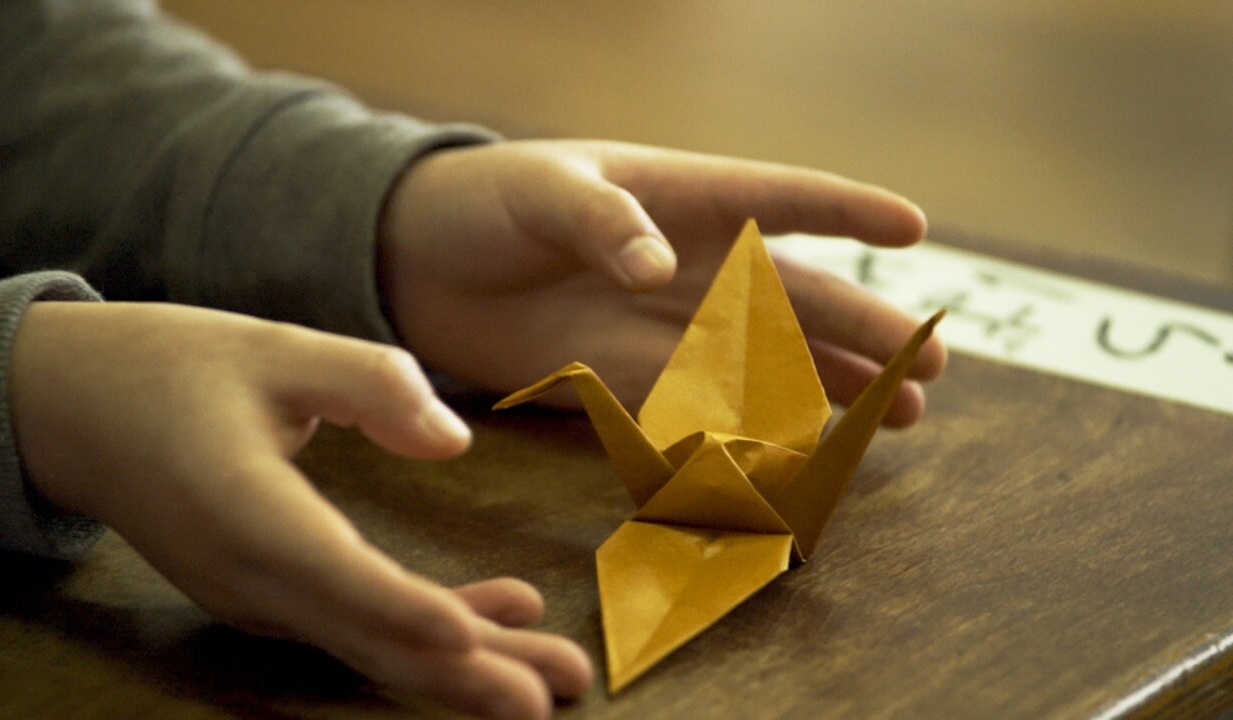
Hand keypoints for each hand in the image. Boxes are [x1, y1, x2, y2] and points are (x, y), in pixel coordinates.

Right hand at [9, 302, 590, 719]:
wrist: (73, 410)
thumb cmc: (170, 367)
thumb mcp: (272, 346)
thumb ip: (369, 383)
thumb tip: (453, 439)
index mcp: (245, 511)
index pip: (338, 578)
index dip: (411, 613)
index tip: (480, 644)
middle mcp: (250, 576)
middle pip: (372, 641)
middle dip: (472, 674)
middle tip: (562, 688)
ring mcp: (256, 596)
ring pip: (372, 645)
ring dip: (464, 664)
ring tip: (555, 675)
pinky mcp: (269, 593)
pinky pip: (356, 625)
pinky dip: (426, 631)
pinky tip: (497, 614)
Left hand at [379, 140, 946, 427]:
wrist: (419, 268)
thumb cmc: (484, 202)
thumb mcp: (541, 192)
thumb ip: (602, 220)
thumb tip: (657, 265)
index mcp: (683, 197)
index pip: (782, 199)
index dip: (848, 211)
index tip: (913, 228)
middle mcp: (692, 265)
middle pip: (798, 298)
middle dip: (864, 329)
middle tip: (931, 367)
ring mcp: (667, 328)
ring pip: (771, 362)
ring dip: (834, 387)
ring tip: (898, 417)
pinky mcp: (633, 381)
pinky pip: (709, 411)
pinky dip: (754, 436)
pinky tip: (798, 457)